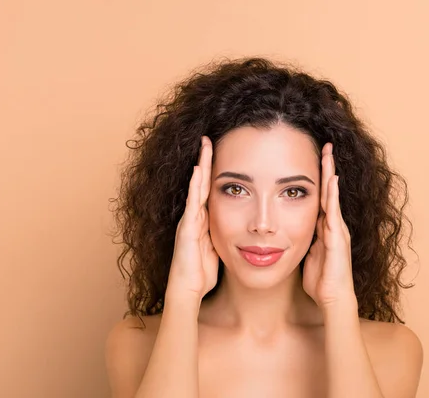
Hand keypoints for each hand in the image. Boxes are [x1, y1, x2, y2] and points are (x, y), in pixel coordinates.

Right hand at [167, 136, 218, 298]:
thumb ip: (225, 236)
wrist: (188, 290)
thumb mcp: (219, 249)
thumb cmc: (203, 273)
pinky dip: (195, 185)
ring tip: (205, 145)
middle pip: (201, 183)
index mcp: (203, 221)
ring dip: (200, 166)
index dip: (214, 172)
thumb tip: (242, 230)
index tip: (222, 152)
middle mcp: (194, 217)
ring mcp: (189, 221)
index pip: (210, 190)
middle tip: (210, 138)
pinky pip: (192, 202)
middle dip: (205, 161)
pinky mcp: (187, 229)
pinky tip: (199, 170)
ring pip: (196, 187)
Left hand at [302, 142, 355, 307]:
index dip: (317, 179)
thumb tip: (288, 235)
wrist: (332, 299)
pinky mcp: (337, 238)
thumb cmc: (319, 281)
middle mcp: (333, 225)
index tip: (313, 159)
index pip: (320, 197)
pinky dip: (332, 195)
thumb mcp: (307, 256)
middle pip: (328, 191)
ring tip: (328, 154)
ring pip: (332, 196)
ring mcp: (337, 230)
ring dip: (330, 174)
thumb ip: (302, 242)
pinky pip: (333, 212)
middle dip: (326, 168)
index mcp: (324, 228)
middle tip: (324, 146)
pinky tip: (331, 179)